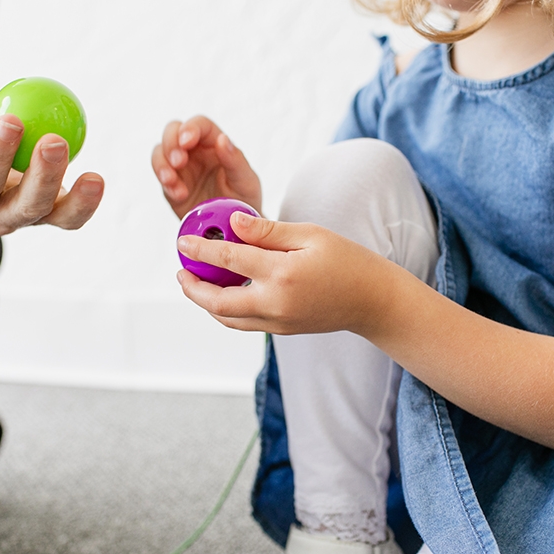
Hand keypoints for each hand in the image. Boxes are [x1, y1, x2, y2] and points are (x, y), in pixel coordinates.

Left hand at [0, 107, 103, 236]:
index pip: (65, 216)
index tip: (96, 177)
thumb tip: (69, 104)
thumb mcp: (19, 143)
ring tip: (11, 122)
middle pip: (28, 207)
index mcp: (33, 208)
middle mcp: (1, 215)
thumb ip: (42, 126)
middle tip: (55, 142)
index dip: (82, 204)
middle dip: (44, 177)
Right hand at [152, 116, 261, 217]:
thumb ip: (235, 159)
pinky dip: (166, 184)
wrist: (234, 229)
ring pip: (160, 153)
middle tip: (179, 162)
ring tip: (172, 180)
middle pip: (172, 131)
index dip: (190, 128)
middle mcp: (195, 151)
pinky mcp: (171, 187)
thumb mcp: (246, 180)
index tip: (186, 141)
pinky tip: (179, 195)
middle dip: (171, 144)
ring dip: (162, 164)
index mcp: (214, 143)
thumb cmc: (244, 199)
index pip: (199, 125)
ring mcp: (181, 168)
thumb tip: (222, 139)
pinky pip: (162, 179)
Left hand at [175, 212, 401, 335]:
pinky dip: (226, 310)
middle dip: (193, 288)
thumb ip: (268, 231)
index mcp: (282, 274)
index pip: (229, 260)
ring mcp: (278, 322)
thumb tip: (232, 222)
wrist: (372, 300)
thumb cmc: (346, 260)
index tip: (182, 241)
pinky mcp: (281, 331)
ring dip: (206, 303)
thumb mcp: (310, 234)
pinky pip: (243, 323)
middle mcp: (276, 304)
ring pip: (227, 318)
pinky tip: (222, 294)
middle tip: (182, 271)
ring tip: (195, 283)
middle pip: (218, 302)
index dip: (201, 250)